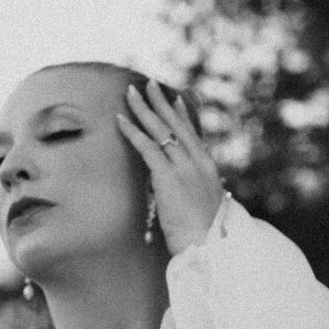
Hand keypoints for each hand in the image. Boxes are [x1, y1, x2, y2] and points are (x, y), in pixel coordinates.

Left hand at [115, 80, 225, 255]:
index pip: (192, 133)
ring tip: (130, 92)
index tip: (174, 97)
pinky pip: (147, 148)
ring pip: (160, 131)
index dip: (181, 114)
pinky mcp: (168, 176)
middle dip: (160, 102)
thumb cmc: (204, 234)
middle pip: (176, 124)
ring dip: (143, 109)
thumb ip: (194, 193)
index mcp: (207, 167)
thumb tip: (186, 190)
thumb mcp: (203, 207)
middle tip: (148, 83)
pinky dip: (132, 132)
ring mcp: (183, 167)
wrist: (208, 245)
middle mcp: (197, 162)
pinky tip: (120, 119)